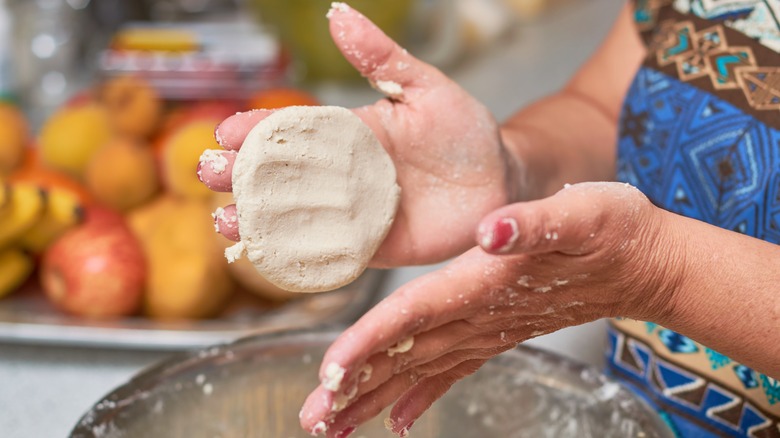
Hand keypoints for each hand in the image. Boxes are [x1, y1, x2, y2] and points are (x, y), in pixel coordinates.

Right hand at [198, 4, 517, 266]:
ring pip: (291, 218)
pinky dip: (294, 257)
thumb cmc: (465, 131)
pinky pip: (326, 253)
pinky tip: (265, 256)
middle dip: (240, 175)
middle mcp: (342, 174)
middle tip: (208, 173)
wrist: (500, 183)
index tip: (226, 131)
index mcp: (349, 133)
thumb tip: (338, 12)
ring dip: (254, 220)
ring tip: (224, 221)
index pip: (293, 130)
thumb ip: (382, 58)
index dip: (257, 130)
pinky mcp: (369, 248)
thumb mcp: (425, 88)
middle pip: (279, 176)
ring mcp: (352, 213)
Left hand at [298, 182, 683, 436]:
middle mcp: (482, 315)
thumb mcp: (580, 212)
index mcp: (487, 283)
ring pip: (421, 369)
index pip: (416, 316)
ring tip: (334, 425)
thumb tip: (491, 230)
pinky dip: (420, 394)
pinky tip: (397, 418)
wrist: (646, 264)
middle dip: (357, 387)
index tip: (330, 373)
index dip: (372, 342)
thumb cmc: (614, 231)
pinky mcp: (499, 332)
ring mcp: (490, 330)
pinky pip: (452, 370)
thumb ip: (533, 224)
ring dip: (375, 396)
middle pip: (407, 354)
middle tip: (312, 420)